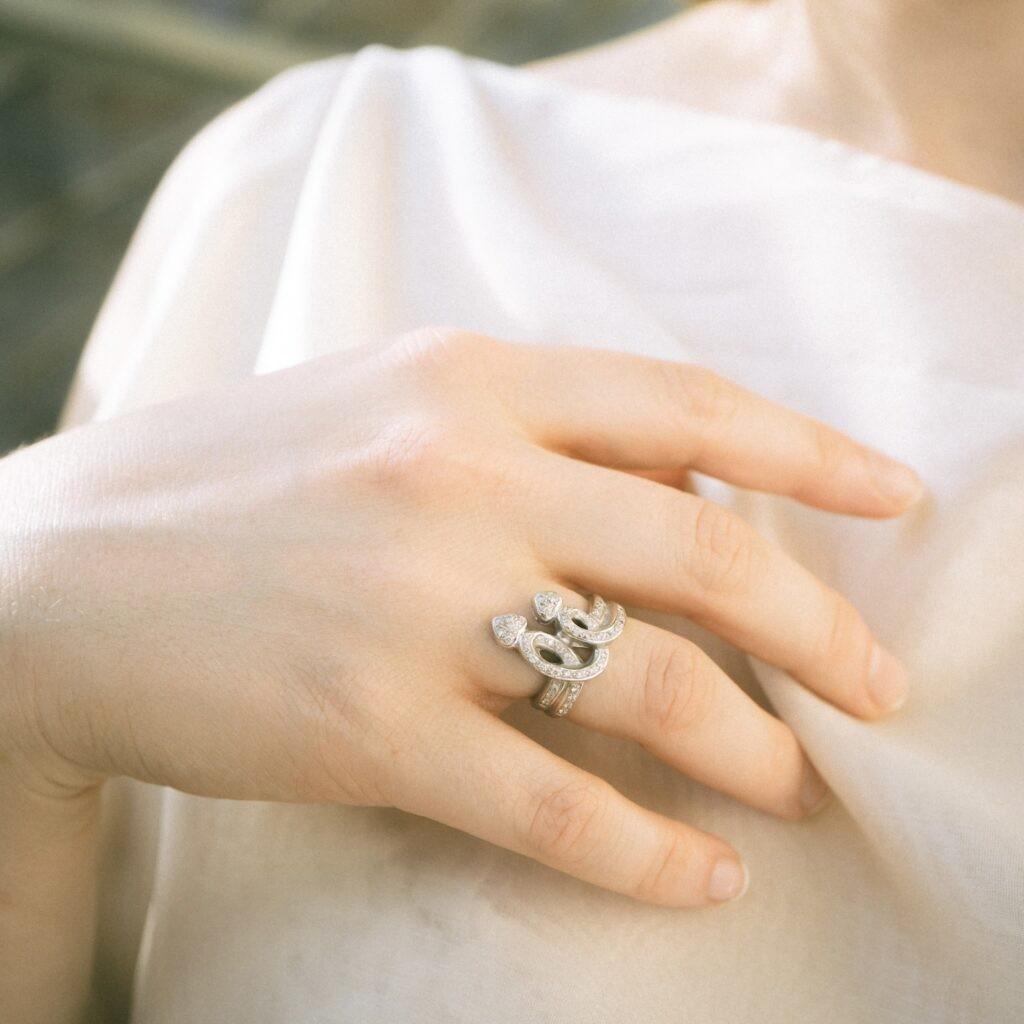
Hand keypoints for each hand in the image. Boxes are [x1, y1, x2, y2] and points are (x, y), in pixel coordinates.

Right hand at [0, 327, 921, 908]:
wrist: (60, 571)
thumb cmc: (234, 481)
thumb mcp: (385, 405)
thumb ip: (526, 430)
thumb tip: (675, 486)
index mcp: (468, 381)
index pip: (687, 407)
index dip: (811, 453)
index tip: (894, 499)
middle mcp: (457, 477)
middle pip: (703, 550)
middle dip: (817, 627)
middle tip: (877, 685)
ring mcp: (416, 605)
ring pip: (647, 683)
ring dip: (751, 747)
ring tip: (797, 785)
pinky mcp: (369, 728)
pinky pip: (552, 804)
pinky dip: (647, 851)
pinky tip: (701, 874)